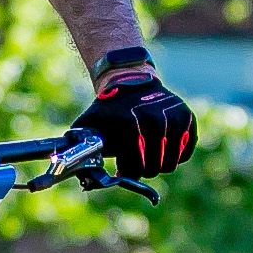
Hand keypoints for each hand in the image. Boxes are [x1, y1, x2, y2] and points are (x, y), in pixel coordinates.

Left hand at [73, 47, 196, 177]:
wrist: (130, 81)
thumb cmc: (107, 110)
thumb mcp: (88, 126)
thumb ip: (78, 149)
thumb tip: (65, 170)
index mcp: (129, 121)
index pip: (136, 165)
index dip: (129, 171)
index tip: (122, 169)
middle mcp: (155, 116)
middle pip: (155, 167)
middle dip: (143, 170)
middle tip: (135, 163)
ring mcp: (174, 116)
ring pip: (171, 162)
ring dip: (159, 164)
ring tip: (146, 156)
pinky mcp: (188, 116)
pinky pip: (186, 151)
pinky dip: (175, 155)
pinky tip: (161, 146)